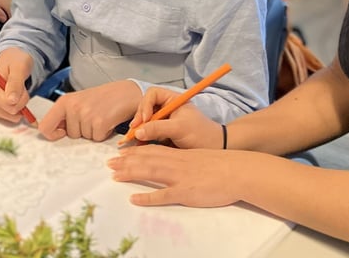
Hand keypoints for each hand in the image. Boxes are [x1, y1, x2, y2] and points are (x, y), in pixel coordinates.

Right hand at [0, 47, 32, 121]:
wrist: (10, 60)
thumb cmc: (15, 61)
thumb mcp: (19, 67)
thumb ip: (15, 82)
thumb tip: (11, 100)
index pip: (11, 105)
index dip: (22, 96)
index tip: (20, 85)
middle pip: (12, 112)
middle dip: (21, 100)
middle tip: (19, 87)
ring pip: (12, 116)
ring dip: (19, 104)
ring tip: (15, 90)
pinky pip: (10, 117)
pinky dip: (15, 108)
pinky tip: (12, 97)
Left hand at [39, 80, 141, 141]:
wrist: (126, 92)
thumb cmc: (102, 99)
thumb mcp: (79, 102)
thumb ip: (64, 116)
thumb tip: (52, 133)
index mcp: (64, 101)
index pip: (45, 126)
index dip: (53, 134)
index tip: (62, 133)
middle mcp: (73, 107)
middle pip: (70, 135)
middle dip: (82, 131)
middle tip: (93, 117)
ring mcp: (86, 114)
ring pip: (84, 138)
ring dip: (94, 132)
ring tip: (101, 117)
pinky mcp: (100, 122)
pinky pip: (97, 138)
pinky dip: (104, 134)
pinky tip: (108, 121)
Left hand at [107, 145, 245, 206]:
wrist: (239, 171)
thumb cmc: (223, 166)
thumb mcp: (200, 158)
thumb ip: (184, 161)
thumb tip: (173, 164)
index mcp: (180, 154)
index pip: (152, 150)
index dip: (135, 152)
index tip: (120, 152)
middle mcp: (176, 163)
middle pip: (146, 159)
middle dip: (126, 161)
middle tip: (109, 163)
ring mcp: (180, 177)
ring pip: (150, 172)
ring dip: (131, 173)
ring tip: (114, 176)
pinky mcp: (186, 192)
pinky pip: (163, 195)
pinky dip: (147, 196)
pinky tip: (134, 198)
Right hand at [127, 86, 222, 148]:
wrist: (214, 149)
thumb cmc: (201, 134)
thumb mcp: (179, 128)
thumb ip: (158, 128)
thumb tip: (137, 131)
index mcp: (172, 100)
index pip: (152, 95)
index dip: (145, 105)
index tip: (144, 119)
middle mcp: (166, 109)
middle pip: (145, 108)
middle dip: (139, 120)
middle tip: (134, 132)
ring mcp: (163, 122)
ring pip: (144, 122)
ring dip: (138, 131)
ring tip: (134, 141)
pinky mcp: (161, 135)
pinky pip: (147, 134)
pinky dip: (142, 139)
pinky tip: (139, 146)